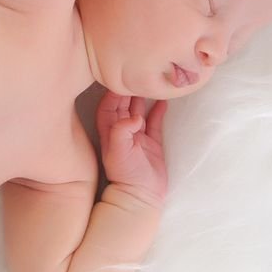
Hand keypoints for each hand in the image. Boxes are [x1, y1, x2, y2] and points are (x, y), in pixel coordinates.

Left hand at [96, 90, 167, 208]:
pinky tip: (163, 100)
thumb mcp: (118, 151)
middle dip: (128, 91)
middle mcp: (122, 131)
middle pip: (123, 105)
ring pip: (139, 111)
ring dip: (143, 98)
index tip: (120, 80)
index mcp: (109, 131)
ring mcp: (138, 136)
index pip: (108, 107)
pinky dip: (158, 111)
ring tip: (149, 84)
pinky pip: (155, 122)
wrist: (140, 195)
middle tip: (136, 77)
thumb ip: (121, 131)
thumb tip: (134, 116)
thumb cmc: (125, 174)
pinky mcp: (153, 142)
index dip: (112, 94)